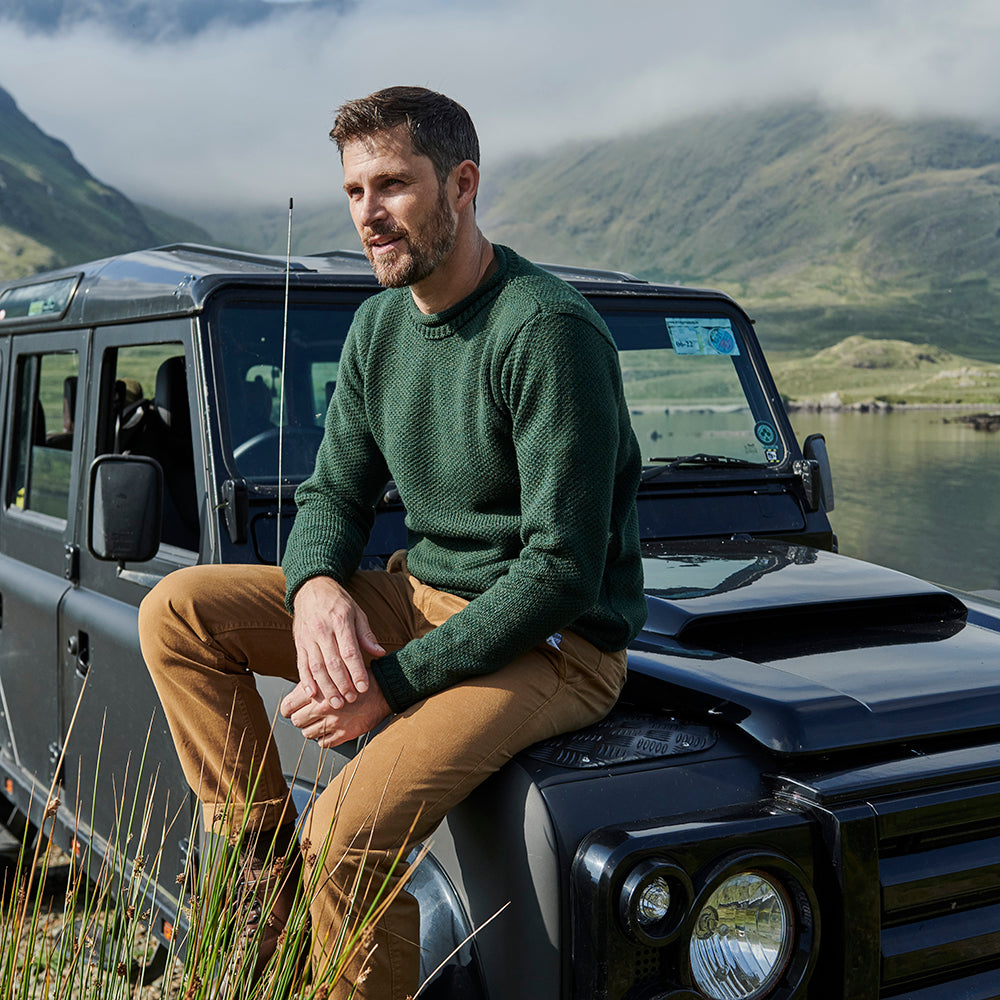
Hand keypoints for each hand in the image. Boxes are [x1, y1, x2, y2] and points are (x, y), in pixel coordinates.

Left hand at [280, 679, 391, 747]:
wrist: (383, 690)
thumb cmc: (358, 680)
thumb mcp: (333, 673)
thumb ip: (314, 683)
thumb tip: (298, 694)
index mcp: (317, 691)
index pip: (287, 706)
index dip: (288, 709)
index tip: (291, 710)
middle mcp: (322, 708)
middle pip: (296, 721)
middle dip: (301, 718)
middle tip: (308, 715)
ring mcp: (333, 722)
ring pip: (307, 734)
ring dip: (312, 729)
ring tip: (320, 722)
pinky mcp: (344, 734)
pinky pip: (323, 743)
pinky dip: (324, 738)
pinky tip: (330, 730)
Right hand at [292, 576, 384, 707]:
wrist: (311, 588)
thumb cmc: (338, 602)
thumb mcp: (357, 612)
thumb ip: (366, 634)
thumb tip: (379, 653)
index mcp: (340, 621)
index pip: (349, 651)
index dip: (356, 671)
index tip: (363, 688)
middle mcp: (322, 630)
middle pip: (332, 662)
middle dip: (342, 684)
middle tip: (351, 699)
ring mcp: (308, 638)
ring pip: (316, 667)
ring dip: (326, 687)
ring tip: (336, 702)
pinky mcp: (299, 643)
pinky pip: (302, 664)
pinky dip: (306, 681)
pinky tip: (313, 694)